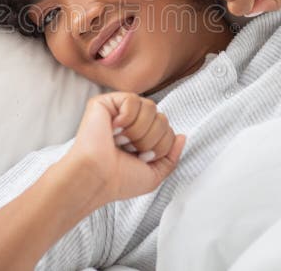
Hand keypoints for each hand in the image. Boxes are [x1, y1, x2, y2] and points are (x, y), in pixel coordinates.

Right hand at [64, 92, 185, 205]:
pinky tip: (114, 128)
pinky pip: (132, 99)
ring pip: (151, 107)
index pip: (168, 129)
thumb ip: (171, 157)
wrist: (98, 177)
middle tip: (130, 150)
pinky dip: (127, 117)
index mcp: (141, 137)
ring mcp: (118, 111)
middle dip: (152, 139)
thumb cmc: (119, 180)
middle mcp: (130, 122)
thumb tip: (182, 136)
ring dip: (140, 131)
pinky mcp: (105, 102)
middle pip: (162, 117)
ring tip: (121, 141)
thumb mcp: (154, 175)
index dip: (161, 146)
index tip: (140, 158)